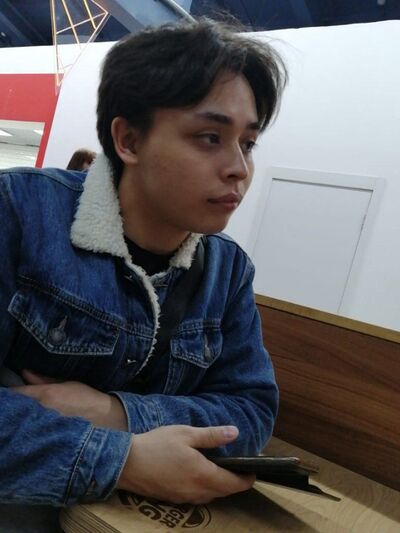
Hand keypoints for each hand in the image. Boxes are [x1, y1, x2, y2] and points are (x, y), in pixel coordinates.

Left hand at [12, 370, 126, 430]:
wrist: (98, 414)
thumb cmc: (83, 394)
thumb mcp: (64, 382)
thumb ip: (43, 379)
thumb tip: (25, 373)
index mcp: (45, 394)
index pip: (17, 392)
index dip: (10, 391)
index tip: (8, 389)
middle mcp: (41, 409)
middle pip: (17, 406)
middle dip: (14, 402)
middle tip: (14, 400)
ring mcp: (44, 422)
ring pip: (23, 416)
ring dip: (21, 412)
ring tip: (21, 409)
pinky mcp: (48, 431)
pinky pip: (31, 425)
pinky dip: (28, 421)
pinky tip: (31, 419)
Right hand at [117, 425, 254, 503]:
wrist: (127, 463)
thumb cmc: (157, 444)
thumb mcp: (186, 434)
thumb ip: (212, 436)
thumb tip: (235, 432)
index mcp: (203, 474)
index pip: (233, 483)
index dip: (246, 479)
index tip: (253, 472)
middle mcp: (196, 491)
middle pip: (223, 492)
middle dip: (234, 483)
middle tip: (240, 470)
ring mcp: (184, 498)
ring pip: (210, 496)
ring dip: (219, 487)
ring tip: (222, 472)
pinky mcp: (173, 499)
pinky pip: (196, 497)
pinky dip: (205, 489)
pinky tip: (200, 476)